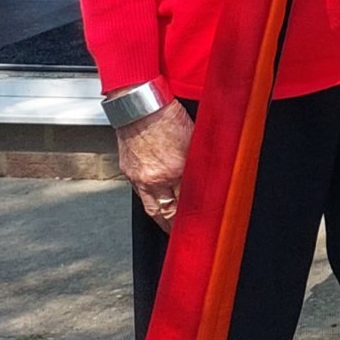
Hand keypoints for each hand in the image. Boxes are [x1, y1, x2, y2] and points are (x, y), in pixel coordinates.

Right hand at [116, 100, 194, 231]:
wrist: (139, 103)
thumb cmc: (168, 114)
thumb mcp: (194, 137)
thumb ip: (200, 159)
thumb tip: (210, 174)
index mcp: (176, 168)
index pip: (188, 202)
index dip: (194, 215)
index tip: (201, 225)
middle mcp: (155, 177)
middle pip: (168, 212)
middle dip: (176, 226)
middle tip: (184, 235)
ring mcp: (139, 177)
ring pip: (152, 207)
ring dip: (162, 219)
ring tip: (170, 228)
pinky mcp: (128, 172)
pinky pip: (140, 194)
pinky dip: (150, 201)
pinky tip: (157, 204)